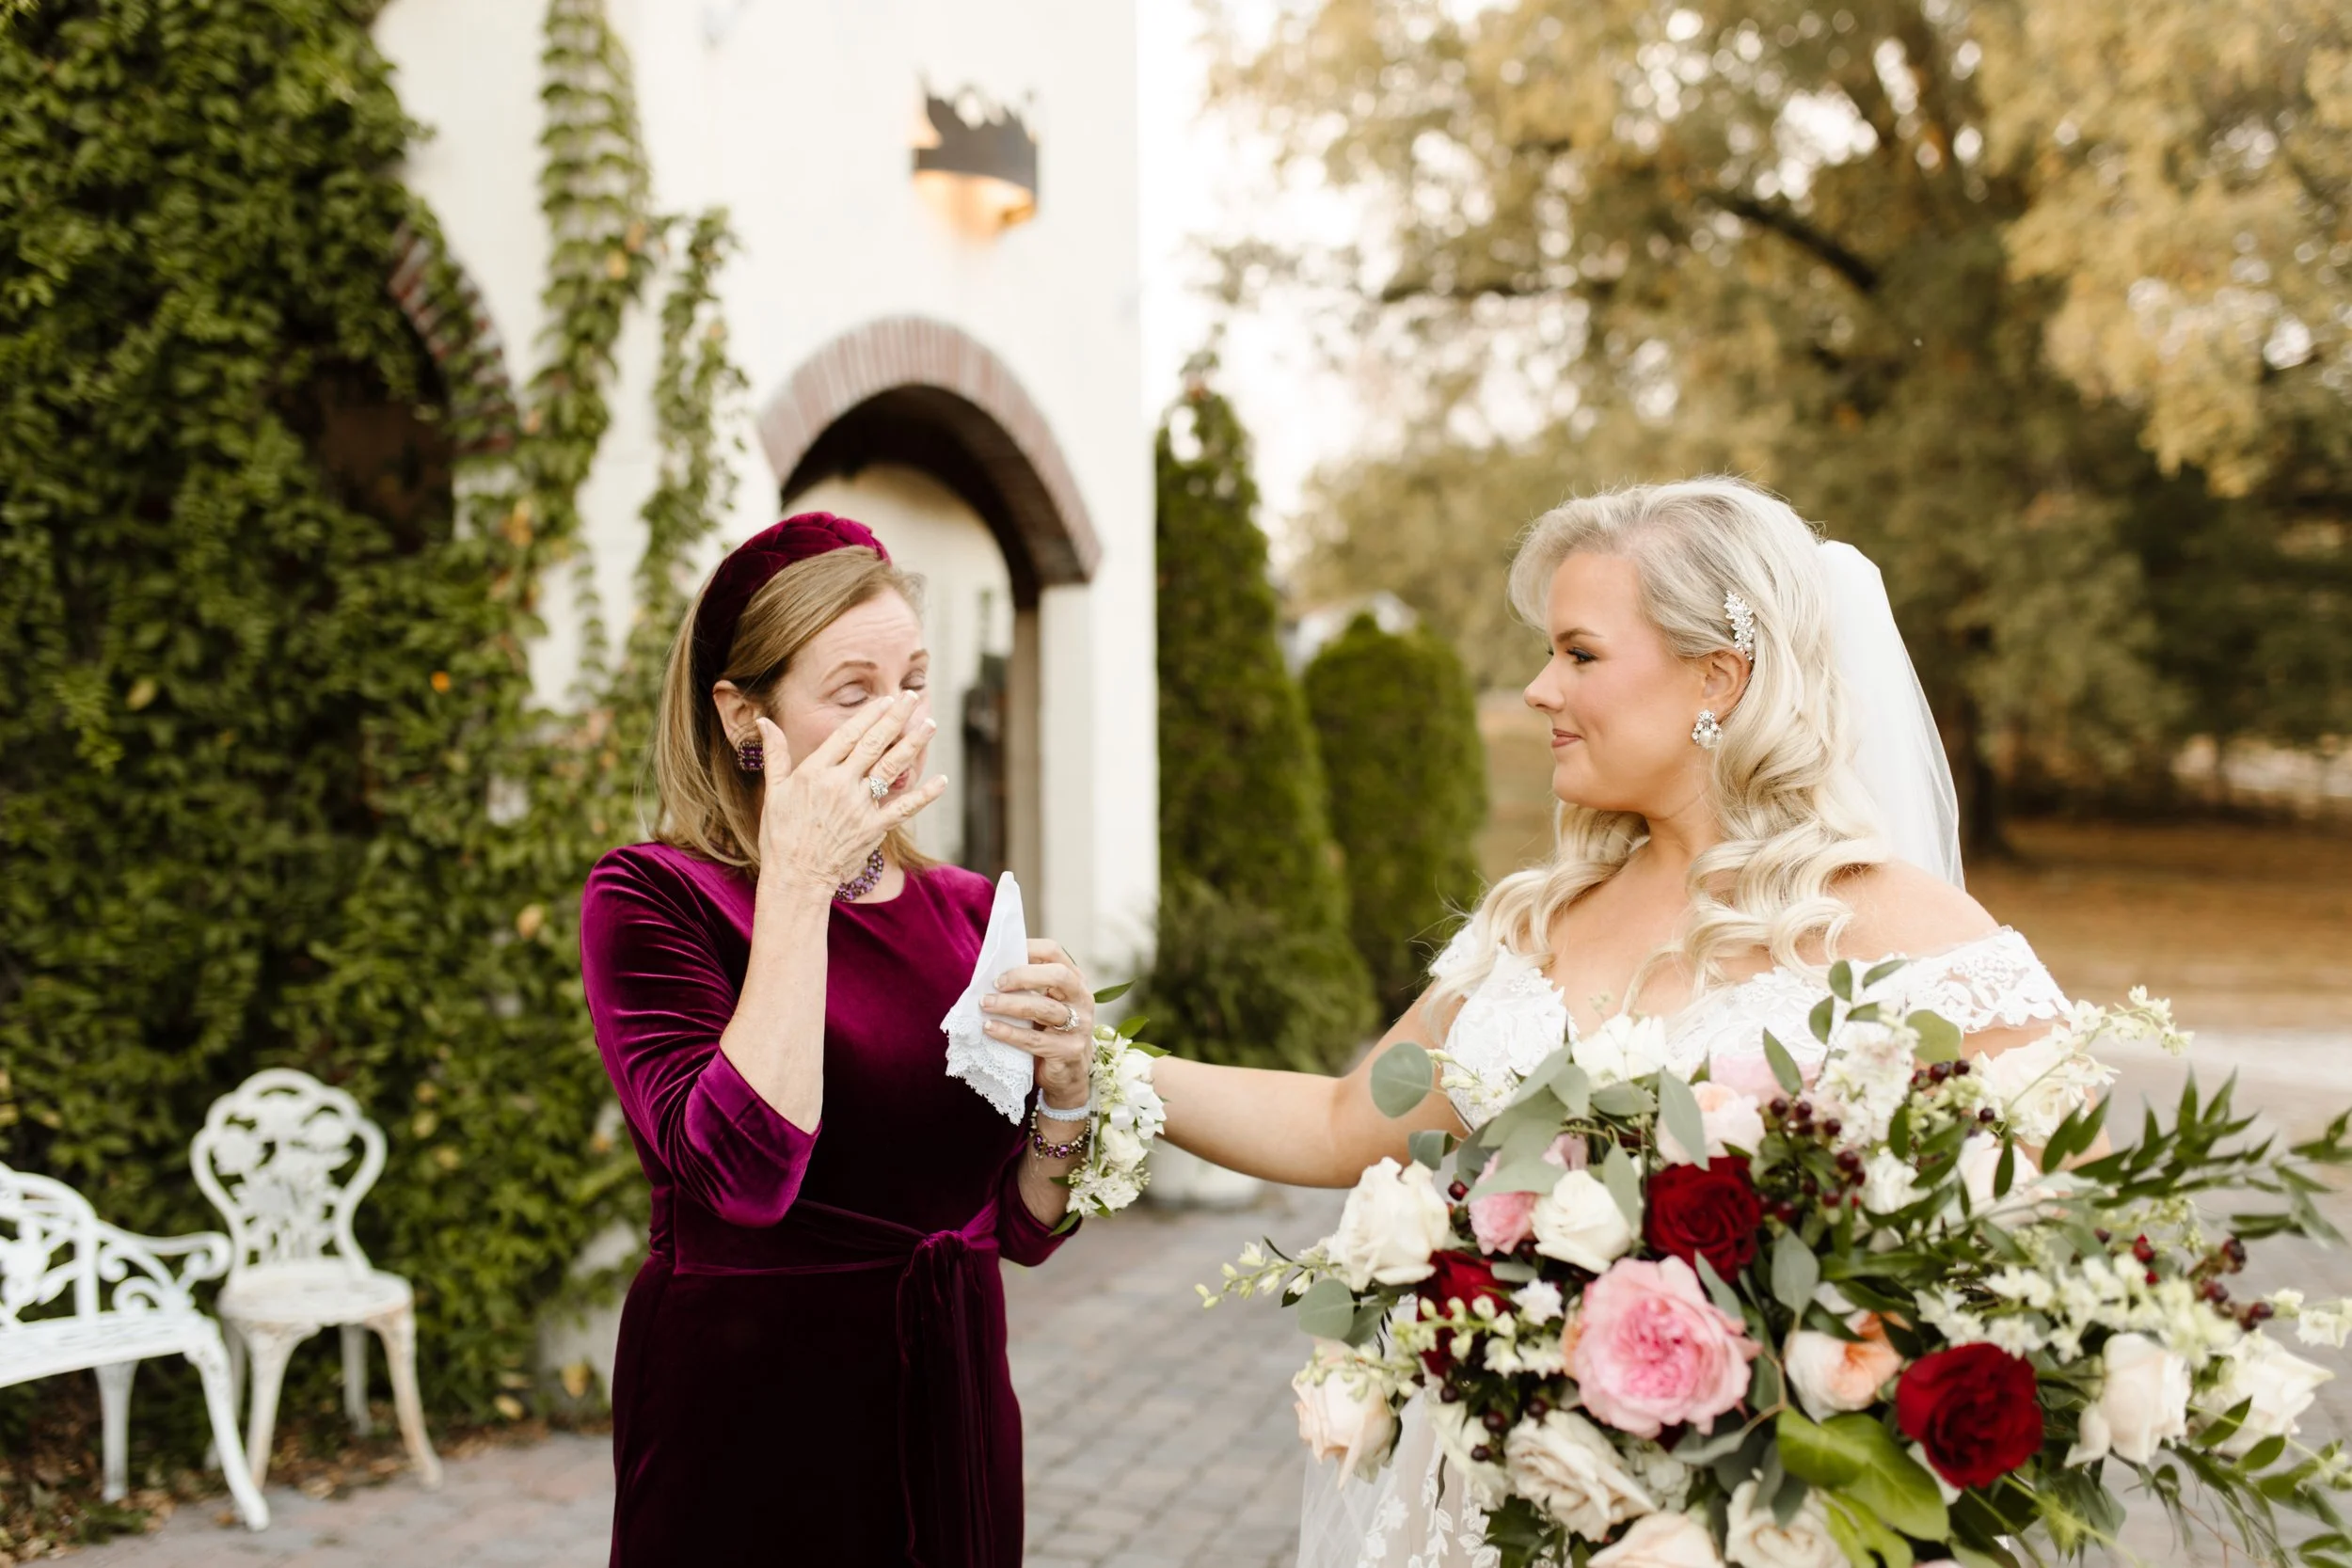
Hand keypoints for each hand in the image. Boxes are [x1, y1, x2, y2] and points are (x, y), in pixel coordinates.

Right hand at [753, 693, 944, 892]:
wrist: (796, 876)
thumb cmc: (780, 835)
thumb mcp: (773, 791)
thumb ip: (775, 754)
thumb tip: (764, 722)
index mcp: (815, 772)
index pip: (847, 735)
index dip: (869, 715)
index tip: (886, 699)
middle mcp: (840, 784)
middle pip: (873, 744)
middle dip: (895, 719)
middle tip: (913, 699)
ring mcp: (859, 806)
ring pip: (891, 767)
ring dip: (912, 744)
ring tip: (929, 725)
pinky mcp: (874, 828)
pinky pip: (904, 807)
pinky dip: (924, 795)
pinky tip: (942, 781)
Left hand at [981, 939, 1094, 1110]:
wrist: (1068, 1076)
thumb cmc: (1050, 1033)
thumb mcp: (1046, 1004)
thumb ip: (1030, 987)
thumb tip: (992, 970)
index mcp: (1075, 981)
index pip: (1055, 952)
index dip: (1028, 949)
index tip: (1002, 957)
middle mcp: (1082, 1000)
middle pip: (1058, 976)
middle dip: (1023, 976)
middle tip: (996, 983)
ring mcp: (1079, 1026)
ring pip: (1044, 1008)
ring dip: (1010, 1005)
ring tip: (986, 1004)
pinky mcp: (1068, 1051)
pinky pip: (1034, 1040)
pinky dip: (1009, 1033)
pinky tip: (990, 1028)